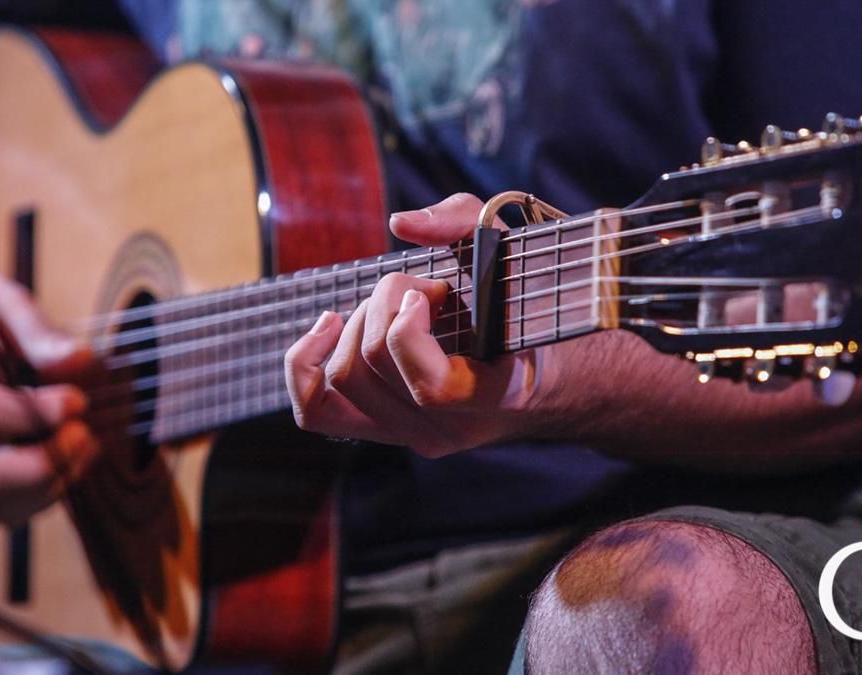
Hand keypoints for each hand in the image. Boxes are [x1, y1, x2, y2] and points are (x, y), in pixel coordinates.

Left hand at [284, 193, 544, 456]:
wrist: (555, 373)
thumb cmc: (534, 304)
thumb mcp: (516, 251)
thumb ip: (464, 223)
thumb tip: (401, 223)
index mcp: (499, 395)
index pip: (429, 388)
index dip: (408, 328)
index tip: (430, 290)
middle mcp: (452, 428)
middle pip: (369, 368)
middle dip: (381, 305)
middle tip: (420, 288)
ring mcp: (415, 435)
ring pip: (340, 382)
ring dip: (355, 323)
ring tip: (394, 305)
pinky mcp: (387, 428)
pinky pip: (316, 410)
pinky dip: (306, 362)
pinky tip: (328, 323)